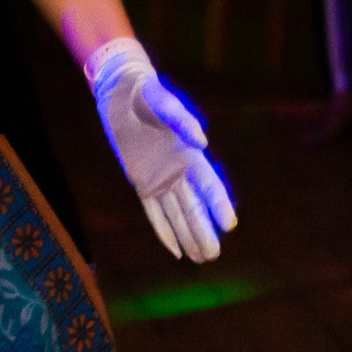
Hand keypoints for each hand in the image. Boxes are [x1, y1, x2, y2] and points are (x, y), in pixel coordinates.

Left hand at [88, 38, 235, 260]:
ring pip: (177, 214)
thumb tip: (202, 142)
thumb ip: (182, 120)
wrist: (122, 92)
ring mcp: (160, 178)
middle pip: (194, 207)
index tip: (229, 225)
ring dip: (188, 236)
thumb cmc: (147, 94)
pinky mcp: (141, 181)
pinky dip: (163, 230)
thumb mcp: (163, 102)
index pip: (209, 185)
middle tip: (214, 257)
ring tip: (202, 259)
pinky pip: (153, 211)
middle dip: (204, 232)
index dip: (219, 204)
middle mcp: (178, 171)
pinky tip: (175, 249)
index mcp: (189, 154)